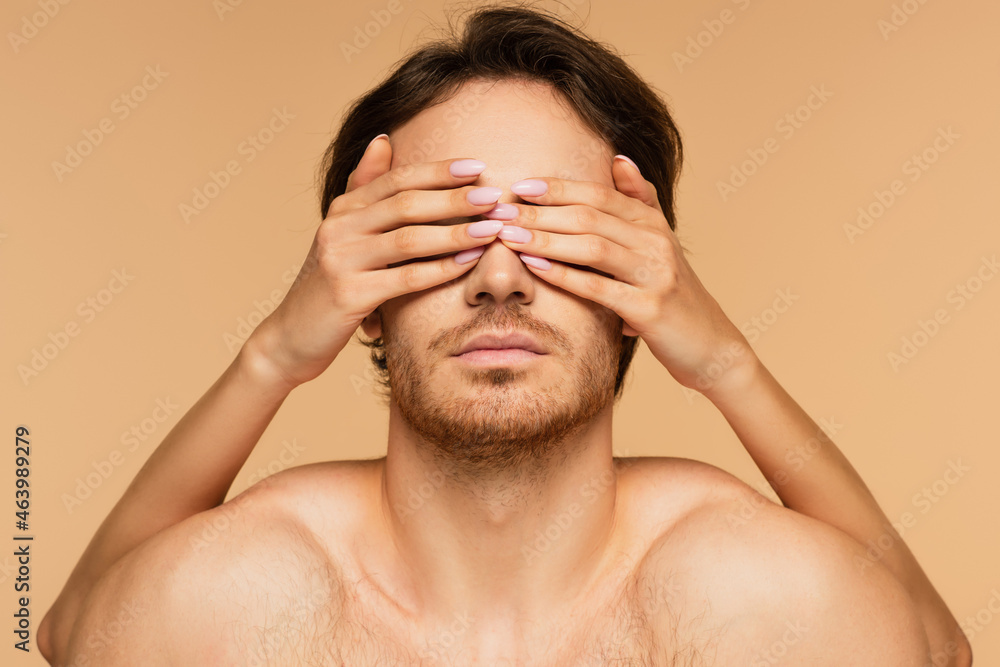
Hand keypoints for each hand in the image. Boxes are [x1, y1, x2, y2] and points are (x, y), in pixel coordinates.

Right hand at [245, 136, 504, 388]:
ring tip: (491, 229)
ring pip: (408, 239)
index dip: (438, 172)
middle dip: (455, 199)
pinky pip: (404, 278)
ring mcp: (341, 261)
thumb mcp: (342, 232)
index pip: (396, 179)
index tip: (477, 167)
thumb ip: (363, 187)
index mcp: (342, 209)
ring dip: (455, 233)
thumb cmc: (329, 285)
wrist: (291, 336)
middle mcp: (338, 228)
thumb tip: (383, 138)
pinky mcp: (348, 295)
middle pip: (406, 204)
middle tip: (494, 198)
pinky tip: (468, 263)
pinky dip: (440, 269)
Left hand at [496, 157, 755, 393]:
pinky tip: (535, 268)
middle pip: (591, 216)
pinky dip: (564, 275)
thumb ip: (639, 202)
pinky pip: (598, 288)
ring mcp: (656, 274)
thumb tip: (619, 159)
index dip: (558, 188)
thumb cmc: (673, 294)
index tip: (520, 186)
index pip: (600, 195)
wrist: (710, 345)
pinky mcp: (650, 309)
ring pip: (593, 247)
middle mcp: (657, 242)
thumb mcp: (660, 243)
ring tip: (509, 236)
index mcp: (653, 222)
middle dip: (541, 212)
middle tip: (501, 210)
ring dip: (546, 239)